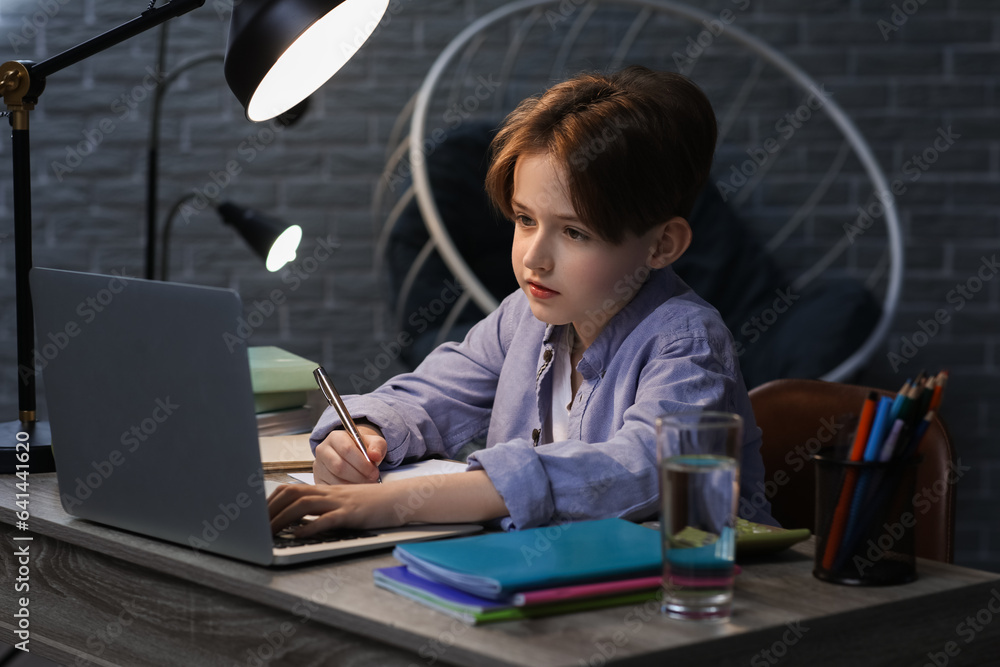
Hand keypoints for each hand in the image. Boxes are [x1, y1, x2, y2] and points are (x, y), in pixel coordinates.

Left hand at [267, 483, 400, 534]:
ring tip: (270, 533)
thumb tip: (298, 523)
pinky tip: (300, 534)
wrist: (399, 499)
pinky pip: (328, 518)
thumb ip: (322, 510)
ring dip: (283, 519)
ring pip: (304, 504)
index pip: (290, 489)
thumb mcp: (342, 504)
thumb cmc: (371, 505)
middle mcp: (329, 493)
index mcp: (325, 490)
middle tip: (256, 527)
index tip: (258, 516)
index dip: (271, 502)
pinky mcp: (352, 514)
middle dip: (270, 510)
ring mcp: (340, 502)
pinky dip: (311, 526)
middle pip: (291, 494)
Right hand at [313, 423, 386, 484]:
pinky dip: (346, 491)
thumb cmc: (362, 448)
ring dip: (354, 485)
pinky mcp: (318, 480)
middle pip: (339, 466)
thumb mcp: (373, 442)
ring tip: (366, 484)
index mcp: (335, 437)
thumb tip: (375, 456)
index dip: (362, 463)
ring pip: (335, 479)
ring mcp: (319, 466)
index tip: (374, 472)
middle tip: (372, 480)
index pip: (346, 449)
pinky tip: (356, 488)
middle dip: (359, 476)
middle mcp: (323, 450)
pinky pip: (331, 488)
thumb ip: (377, 446)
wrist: (351, 453)